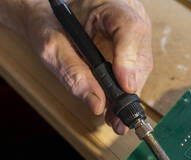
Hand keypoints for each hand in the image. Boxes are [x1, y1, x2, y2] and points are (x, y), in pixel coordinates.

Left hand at [24, 0, 152, 134]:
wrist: (49, 17)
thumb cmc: (50, 24)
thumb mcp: (51, 46)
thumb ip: (72, 73)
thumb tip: (97, 103)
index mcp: (108, 4)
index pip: (130, 28)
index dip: (130, 60)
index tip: (124, 87)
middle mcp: (129, 15)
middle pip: (140, 55)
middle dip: (128, 89)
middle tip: (116, 116)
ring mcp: (134, 32)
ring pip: (141, 67)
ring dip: (128, 95)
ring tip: (114, 117)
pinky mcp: (134, 47)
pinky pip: (136, 71)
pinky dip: (125, 91)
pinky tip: (115, 106)